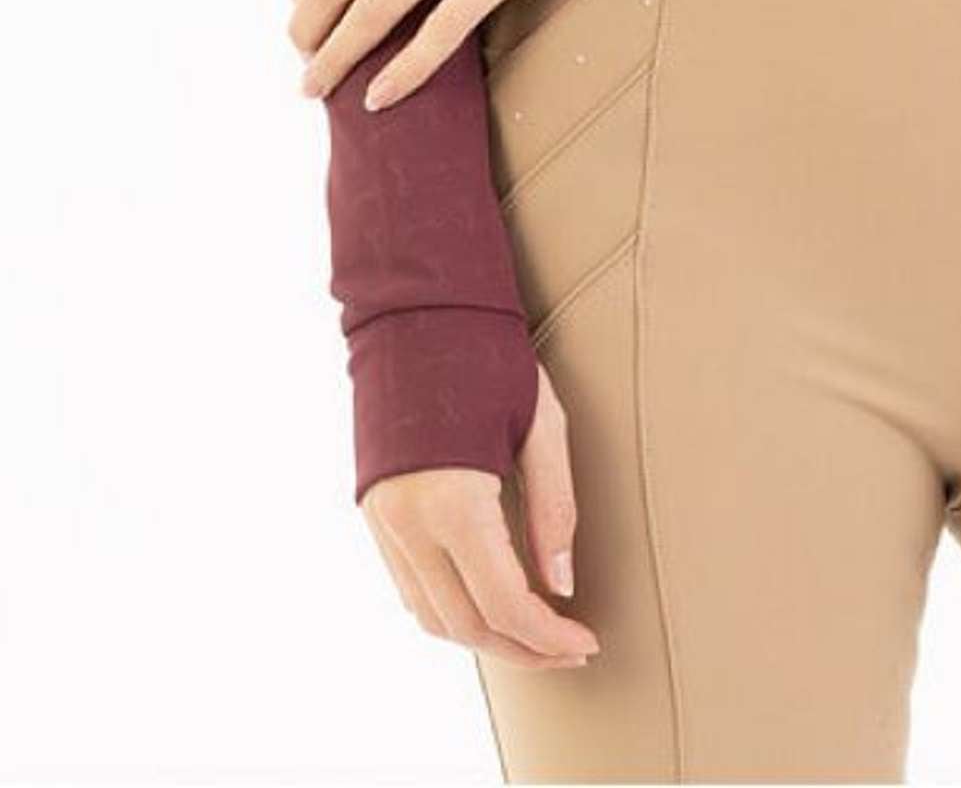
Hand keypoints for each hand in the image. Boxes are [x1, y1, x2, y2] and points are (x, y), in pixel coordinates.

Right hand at [362, 359, 601, 668]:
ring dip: (485, 638)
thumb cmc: (488, 355)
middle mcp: (409, 523)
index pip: (504, 603)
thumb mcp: (542, 424)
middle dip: (522, 649)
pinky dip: (452, 611)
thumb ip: (554, 510)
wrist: (415, 310)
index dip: (548, 636)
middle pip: (466, 625)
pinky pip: (411, 590)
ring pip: (432, 618)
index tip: (586, 643)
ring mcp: (384, 522)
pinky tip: (490, 604)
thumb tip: (561, 587)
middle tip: (569, 649)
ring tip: (535, 634)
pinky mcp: (374, 515)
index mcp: (454, 501)